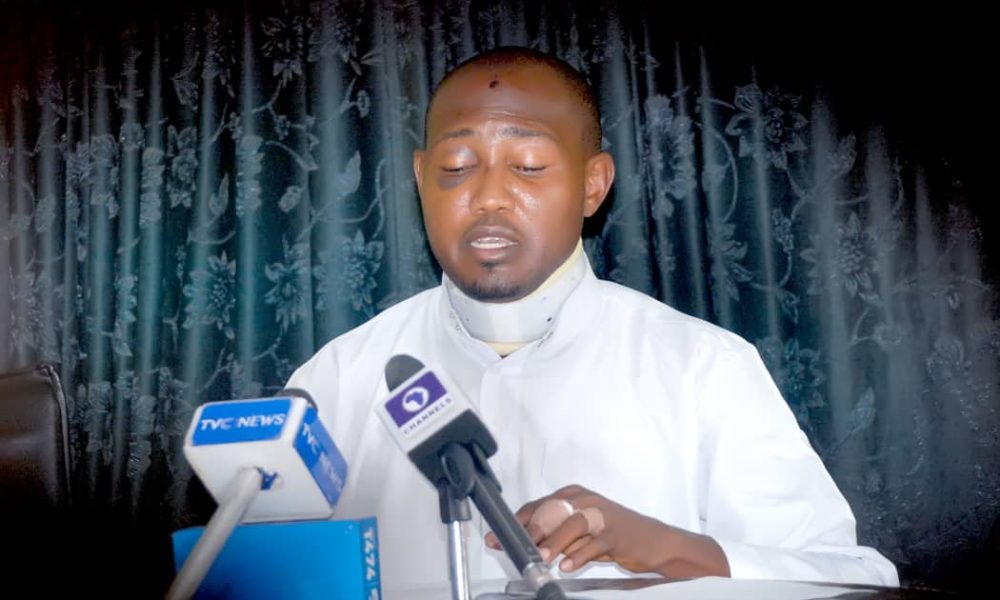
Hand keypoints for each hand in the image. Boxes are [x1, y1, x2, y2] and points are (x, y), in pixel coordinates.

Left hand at [485, 484, 729, 577]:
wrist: (654, 541)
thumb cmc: (612, 534)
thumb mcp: (579, 533)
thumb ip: (554, 535)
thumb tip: (523, 546)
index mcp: (572, 495)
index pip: (536, 506)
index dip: (515, 524)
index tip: (497, 539)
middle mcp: (584, 500)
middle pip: (550, 513)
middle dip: (529, 533)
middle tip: (514, 551)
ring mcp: (601, 514)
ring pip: (570, 525)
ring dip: (553, 543)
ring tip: (540, 560)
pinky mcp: (616, 532)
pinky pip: (594, 543)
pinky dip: (580, 555)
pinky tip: (568, 566)